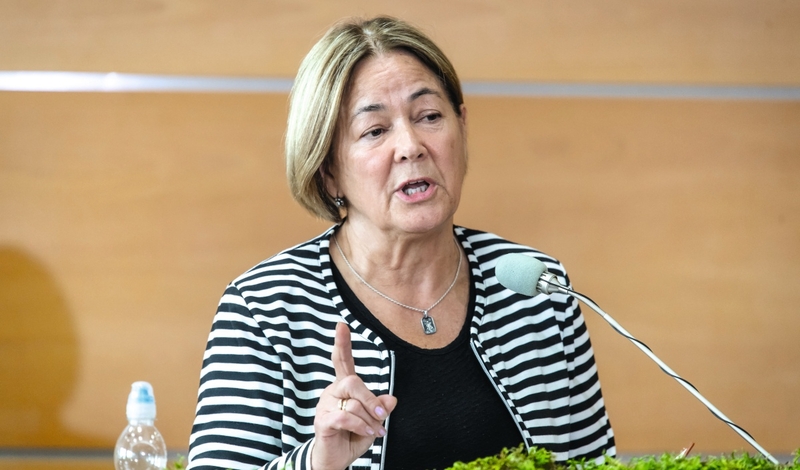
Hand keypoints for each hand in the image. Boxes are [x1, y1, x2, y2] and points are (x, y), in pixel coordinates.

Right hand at [311, 322, 396, 469]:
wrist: (337, 460)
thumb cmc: (352, 437)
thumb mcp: (373, 422)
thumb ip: (380, 408)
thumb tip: (391, 398)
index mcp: (344, 388)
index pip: (342, 361)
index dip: (342, 343)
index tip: (341, 325)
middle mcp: (332, 392)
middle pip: (353, 381)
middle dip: (370, 399)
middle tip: (381, 415)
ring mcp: (325, 405)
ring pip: (353, 402)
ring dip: (368, 421)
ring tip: (372, 432)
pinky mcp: (322, 420)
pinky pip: (345, 417)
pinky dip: (360, 426)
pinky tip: (366, 434)